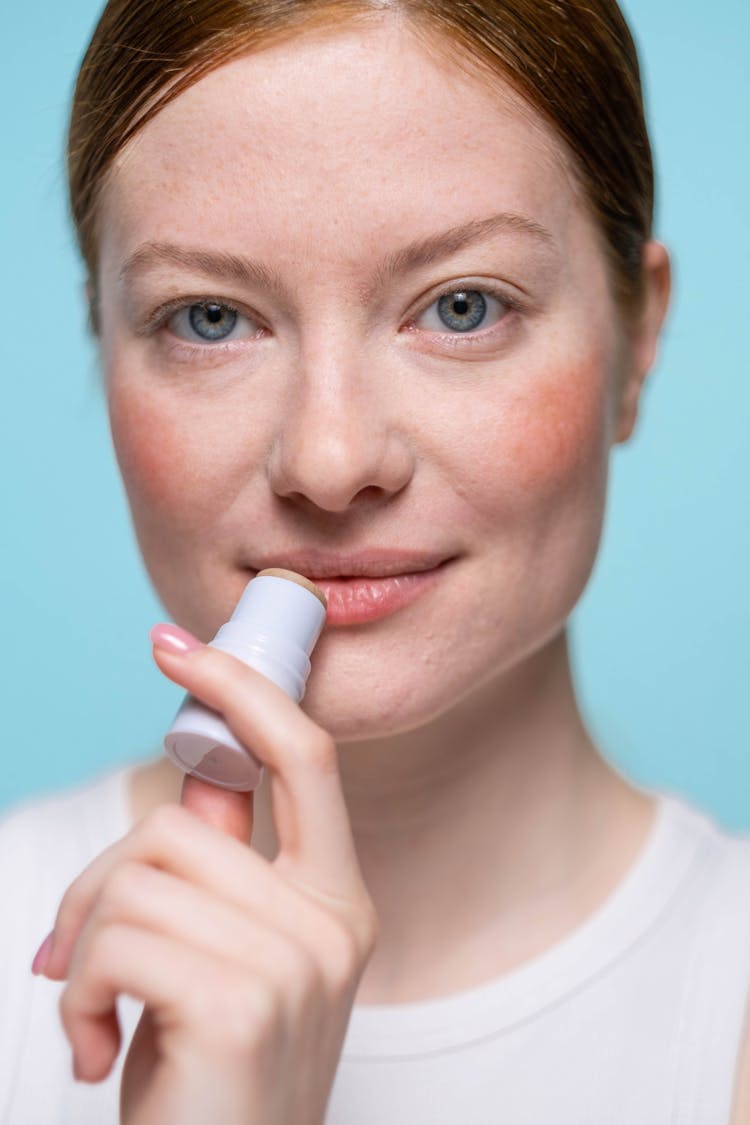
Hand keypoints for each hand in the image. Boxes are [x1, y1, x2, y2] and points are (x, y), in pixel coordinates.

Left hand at [39, 632, 377, 1124]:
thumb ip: (224, 869)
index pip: (305, 758)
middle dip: (99, 882)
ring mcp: (297, 963)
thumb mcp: (227, 964)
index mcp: (337, 903)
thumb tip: (200, 779)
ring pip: (139, 877)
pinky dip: (75, 993)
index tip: (176, 648)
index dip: (243, 690)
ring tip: (91, 1016)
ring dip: (81, 949)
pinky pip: (117, 939)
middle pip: (183, 824)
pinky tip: (93, 1050)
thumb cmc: (211, 1084)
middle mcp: (333, 924)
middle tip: (68, 955)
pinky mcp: (243, 1004)